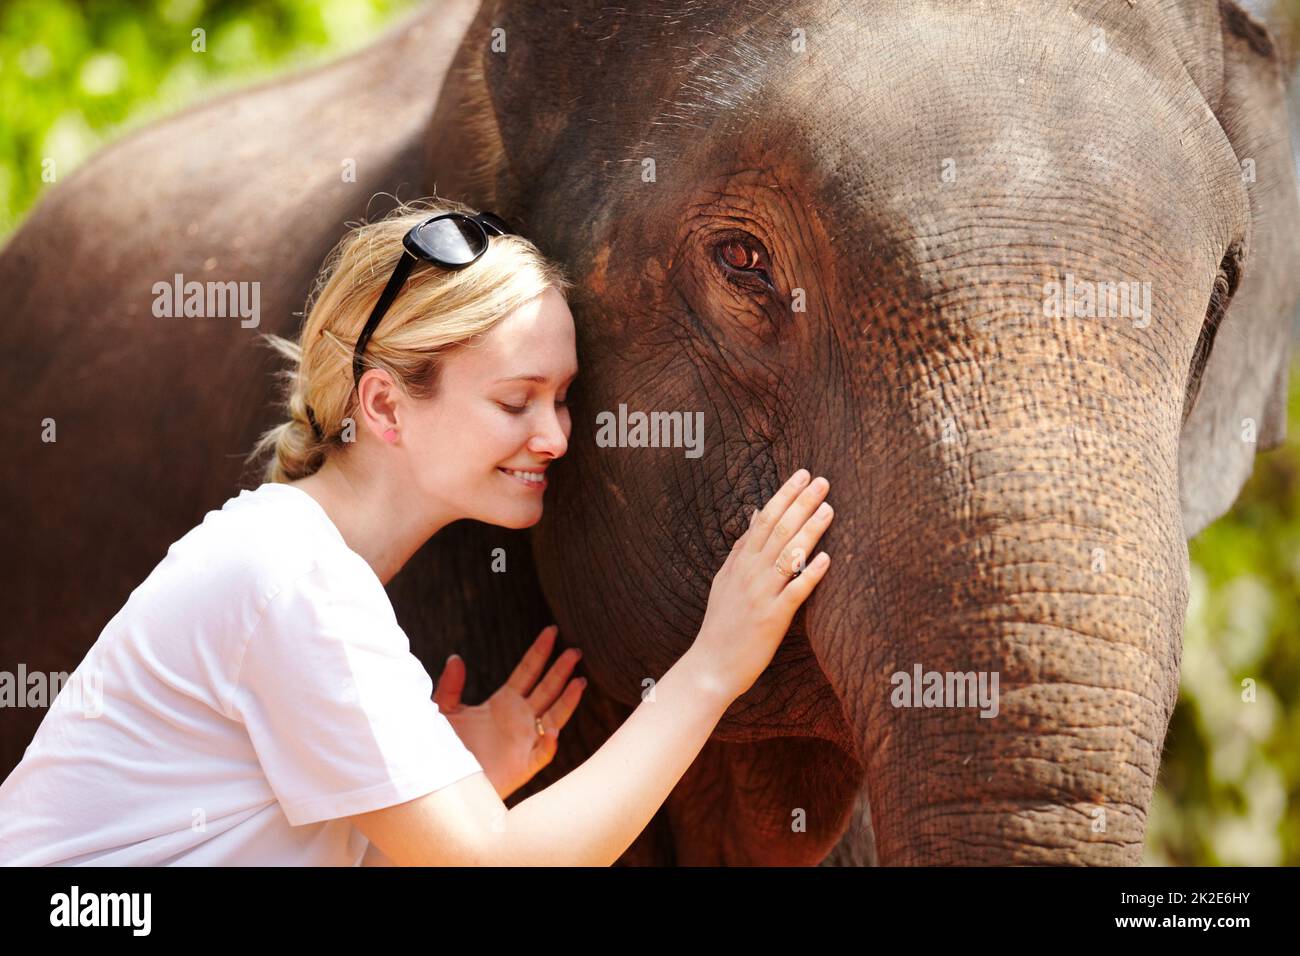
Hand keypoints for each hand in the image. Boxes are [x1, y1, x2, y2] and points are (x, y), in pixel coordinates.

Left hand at [434, 625, 585, 800]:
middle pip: (546, 688)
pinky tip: (554, 731)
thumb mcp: (443, 712)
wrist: (443, 786)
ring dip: (567, 700)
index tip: (552, 630)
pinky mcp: (524, 765)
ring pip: (554, 716)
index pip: (527, 671)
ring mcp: (525, 741)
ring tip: (580, 681)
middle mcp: (520, 718)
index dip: (540, 651)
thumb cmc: (446, 749)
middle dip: (561, 670)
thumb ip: (450, 686)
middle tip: (575, 651)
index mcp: (503, 702)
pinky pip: (543, 753)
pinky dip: (550, 743)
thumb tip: (456, 657)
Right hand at [689, 469, 832, 701]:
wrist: (711, 666)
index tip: (802, 474)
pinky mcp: (772, 619)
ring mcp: (761, 595)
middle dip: (802, 503)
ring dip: (810, 530)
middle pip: (778, 530)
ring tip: (829, 509)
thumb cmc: (721, 624)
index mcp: (740, 563)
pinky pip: (794, 592)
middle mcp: (750, 574)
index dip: (784, 495)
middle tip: (823, 481)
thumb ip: (740, 548)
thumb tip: (754, 514)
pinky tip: (826, 558)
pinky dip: (809, 574)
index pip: (763, 519)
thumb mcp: (724, 581)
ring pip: (788, 555)